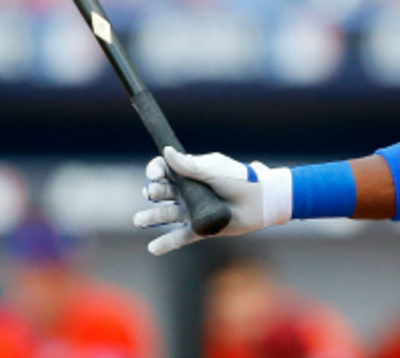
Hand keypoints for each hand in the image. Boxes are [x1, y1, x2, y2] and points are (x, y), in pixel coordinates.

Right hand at [134, 147, 292, 254]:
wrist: (260, 201)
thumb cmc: (239, 179)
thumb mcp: (213, 170)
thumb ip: (189, 165)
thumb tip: (167, 151)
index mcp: (191, 172)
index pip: (166, 170)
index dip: (156, 171)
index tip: (154, 174)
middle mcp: (189, 192)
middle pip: (162, 192)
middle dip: (153, 192)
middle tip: (152, 193)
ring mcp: (193, 210)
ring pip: (166, 215)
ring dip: (150, 217)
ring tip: (139, 220)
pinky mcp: (200, 229)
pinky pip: (179, 237)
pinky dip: (165, 243)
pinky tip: (153, 248)